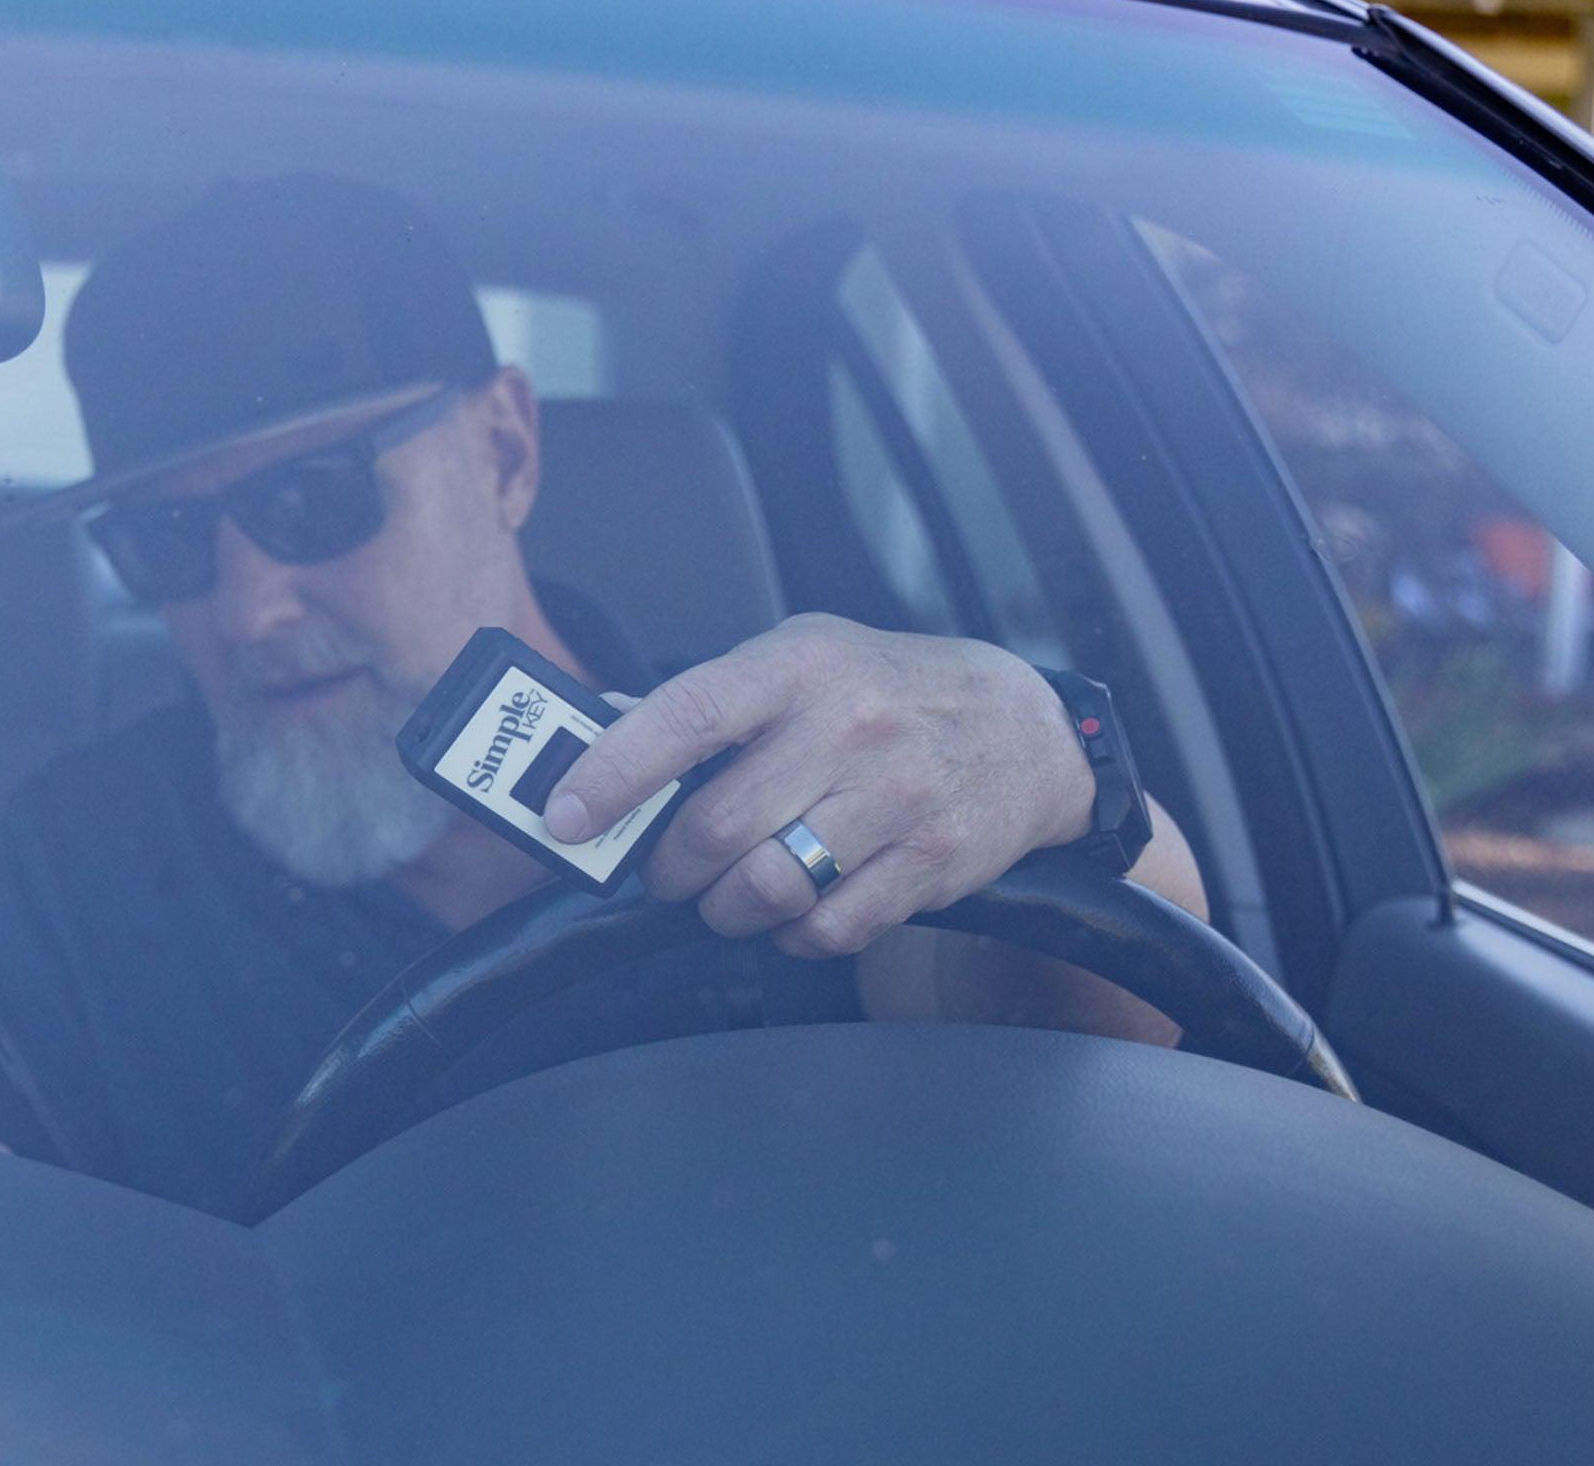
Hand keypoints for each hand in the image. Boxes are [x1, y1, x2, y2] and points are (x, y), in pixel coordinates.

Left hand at [542, 614, 1095, 958]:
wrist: (1028, 727)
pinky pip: (829, 928)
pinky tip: (795, 910)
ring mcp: (897, 796)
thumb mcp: (803, 658)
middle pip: (717, 827)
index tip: (564, 816)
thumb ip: (710, 698)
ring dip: (725, 909)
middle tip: (665, 869)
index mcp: (799, 665)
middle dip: (670, 866)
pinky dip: (793, 935)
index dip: (613, 773)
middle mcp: (850, 726)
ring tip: (727, 894)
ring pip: (767, 888)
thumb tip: (601, 727)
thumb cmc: (891, 690)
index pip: (686, 715)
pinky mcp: (931, 862)